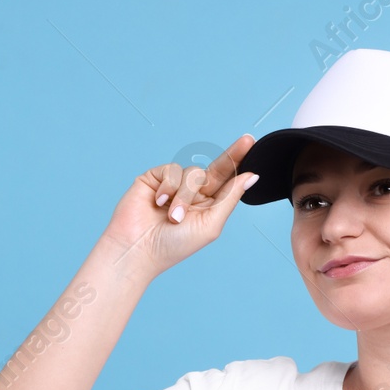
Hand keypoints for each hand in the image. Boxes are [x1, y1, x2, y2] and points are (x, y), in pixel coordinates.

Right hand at [101, 134, 258, 278]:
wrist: (137, 248)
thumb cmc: (173, 245)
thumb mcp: (210, 224)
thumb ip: (230, 198)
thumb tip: (251, 176)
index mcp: (208, 206)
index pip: (227, 181)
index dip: (239, 162)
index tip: (252, 144)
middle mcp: (193, 193)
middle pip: (216, 168)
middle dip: (232, 155)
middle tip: (247, 141)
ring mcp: (174, 185)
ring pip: (193, 172)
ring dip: (185, 195)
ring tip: (173, 216)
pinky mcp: (155, 178)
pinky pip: (172, 170)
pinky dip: (168, 187)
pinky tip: (159, 202)